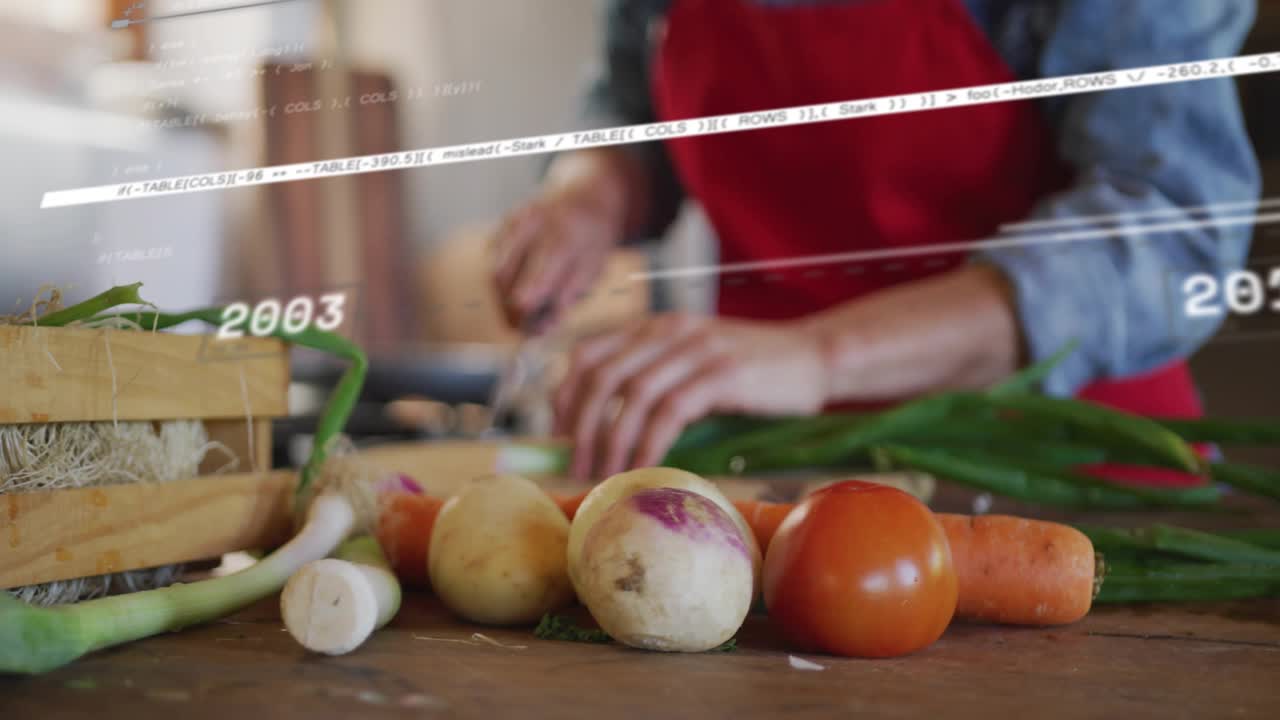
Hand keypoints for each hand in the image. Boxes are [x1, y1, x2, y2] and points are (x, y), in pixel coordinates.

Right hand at [491, 190, 624, 332]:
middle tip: (520, 327)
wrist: (586, 191)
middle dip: (509, 309)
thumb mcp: (595, 266)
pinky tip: (521, 280)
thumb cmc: (594, 234)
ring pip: (495, 271)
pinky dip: (504, 278)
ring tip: (521, 309)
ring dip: (503, 297)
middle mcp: (532, 225)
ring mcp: (513, 221)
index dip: (524, 314)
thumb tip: (543, 327)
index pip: (532, 284)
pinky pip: (494, 260)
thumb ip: (569, 296)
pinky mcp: (503, 223)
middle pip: (504, 280)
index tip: (527, 332)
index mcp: (562, 238)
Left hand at [553, 313, 829, 480]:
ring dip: (611, 441)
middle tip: (578, 466)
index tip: (558, 436)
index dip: (565, 396)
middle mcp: (669, 331)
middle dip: (580, 425)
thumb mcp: (697, 366)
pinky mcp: (722, 374)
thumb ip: (659, 384)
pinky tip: (644, 467)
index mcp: (656, 327)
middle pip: (601, 376)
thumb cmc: (755, 373)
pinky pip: (670, 411)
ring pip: (631, 395)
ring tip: (606, 475)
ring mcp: (696, 350)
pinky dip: (649, 443)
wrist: (817, 356)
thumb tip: (611, 434)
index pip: (587, 354)